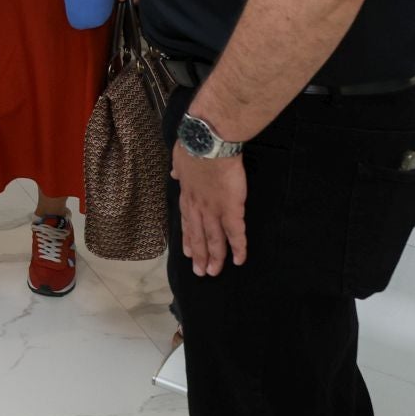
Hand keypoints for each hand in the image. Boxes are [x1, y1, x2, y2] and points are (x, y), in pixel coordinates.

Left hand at [171, 143, 248, 276]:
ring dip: (214, 258)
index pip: (186, 222)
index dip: (188, 238)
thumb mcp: (179, 159)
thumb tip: (175, 173)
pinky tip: (240, 260)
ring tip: (214, 272)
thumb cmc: (193, 147)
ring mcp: (213, 210)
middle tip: (200, 272)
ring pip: (214, 240)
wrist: (207, 143)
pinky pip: (236, 233)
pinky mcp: (231, 209)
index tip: (187, 252)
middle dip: (199, 256)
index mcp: (187, 195)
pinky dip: (238, 248)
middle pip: (198, 236)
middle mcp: (197, 207)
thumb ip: (179, 170)